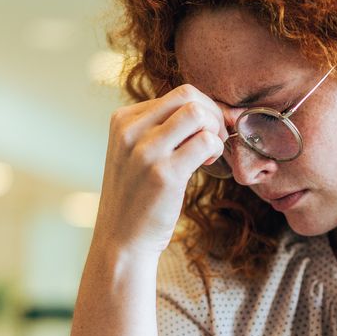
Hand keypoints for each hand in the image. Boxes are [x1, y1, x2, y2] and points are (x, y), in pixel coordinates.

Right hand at [93, 84, 227, 255]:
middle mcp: (130, 130)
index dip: (202, 109)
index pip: (176, 94)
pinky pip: (205, 142)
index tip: (206, 131)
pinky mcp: (164, 174)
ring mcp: (146, 151)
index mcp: (123, 120)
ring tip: (210, 153)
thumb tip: (206, 110)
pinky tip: (206, 165)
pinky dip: (216, 149)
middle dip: (213, 113)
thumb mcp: (135, 154)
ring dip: (215, 130)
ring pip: (197, 113)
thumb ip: (160, 129)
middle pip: (188, 95)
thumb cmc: (137, 198)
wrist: (121, 241)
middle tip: (215, 139)